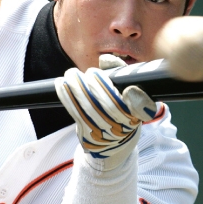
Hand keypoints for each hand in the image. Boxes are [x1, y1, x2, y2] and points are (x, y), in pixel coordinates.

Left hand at [55, 55, 156, 170]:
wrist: (114, 144)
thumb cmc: (120, 110)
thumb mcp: (127, 91)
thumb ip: (118, 73)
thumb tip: (105, 60)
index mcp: (139, 115)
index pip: (140, 108)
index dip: (132, 99)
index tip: (122, 87)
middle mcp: (125, 128)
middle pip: (109, 106)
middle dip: (94, 86)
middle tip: (85, 72)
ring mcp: (106, 135)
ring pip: (90, 110)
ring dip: (77, 89)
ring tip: (70, 74)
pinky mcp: (89, 138)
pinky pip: (77, 115)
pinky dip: (67, 97)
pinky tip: (62, 84)